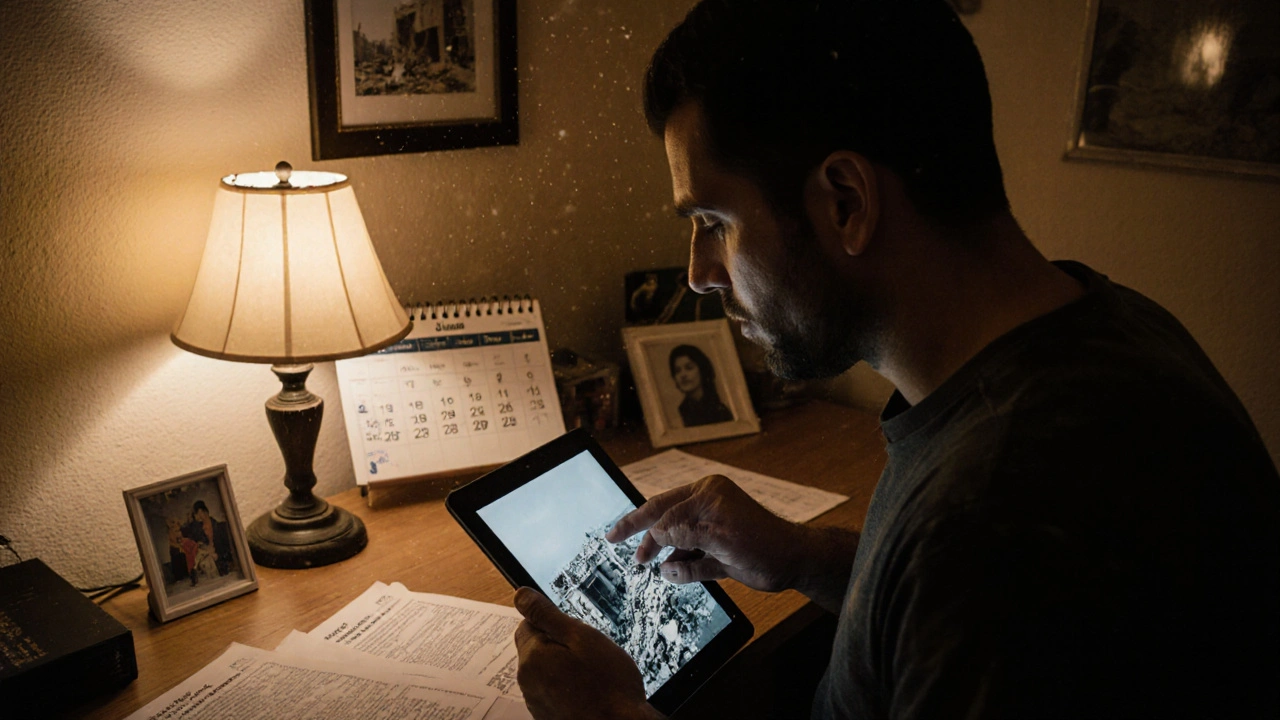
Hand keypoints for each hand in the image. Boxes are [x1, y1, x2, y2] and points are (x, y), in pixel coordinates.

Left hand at [513, 587, 662, 719]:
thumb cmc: (608, 685)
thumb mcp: (582, 638)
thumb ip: (547, 615)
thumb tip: (521, 595)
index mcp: (532, 657)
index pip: (528, 624)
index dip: (553, 623)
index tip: (576, 633)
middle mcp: (527, 681)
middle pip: (536, 648)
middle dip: (559, 645)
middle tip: (588, 654)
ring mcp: (536, 701)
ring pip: (545, 670)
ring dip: (563, 667)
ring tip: (592, 675)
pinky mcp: (547, 715)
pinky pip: (551, 691)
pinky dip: (566, 687)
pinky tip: (588, 691)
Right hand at [606, 475, 802, 591]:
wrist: (794, 562)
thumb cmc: (763, 543)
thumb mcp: (720, 537)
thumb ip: (686, 534)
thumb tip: (657, 534)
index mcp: (707, 493)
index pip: (666, 507)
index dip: (642, 524)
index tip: (619, 538)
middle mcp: (707, 505)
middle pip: (665, 517)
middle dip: (641, 532)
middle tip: (612, 539)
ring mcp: (712, 527)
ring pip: (677, 540)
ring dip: (663, 553)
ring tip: (645, 565)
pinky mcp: (718, 549)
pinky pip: (691, 556)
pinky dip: (681, 566)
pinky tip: (670, 573)